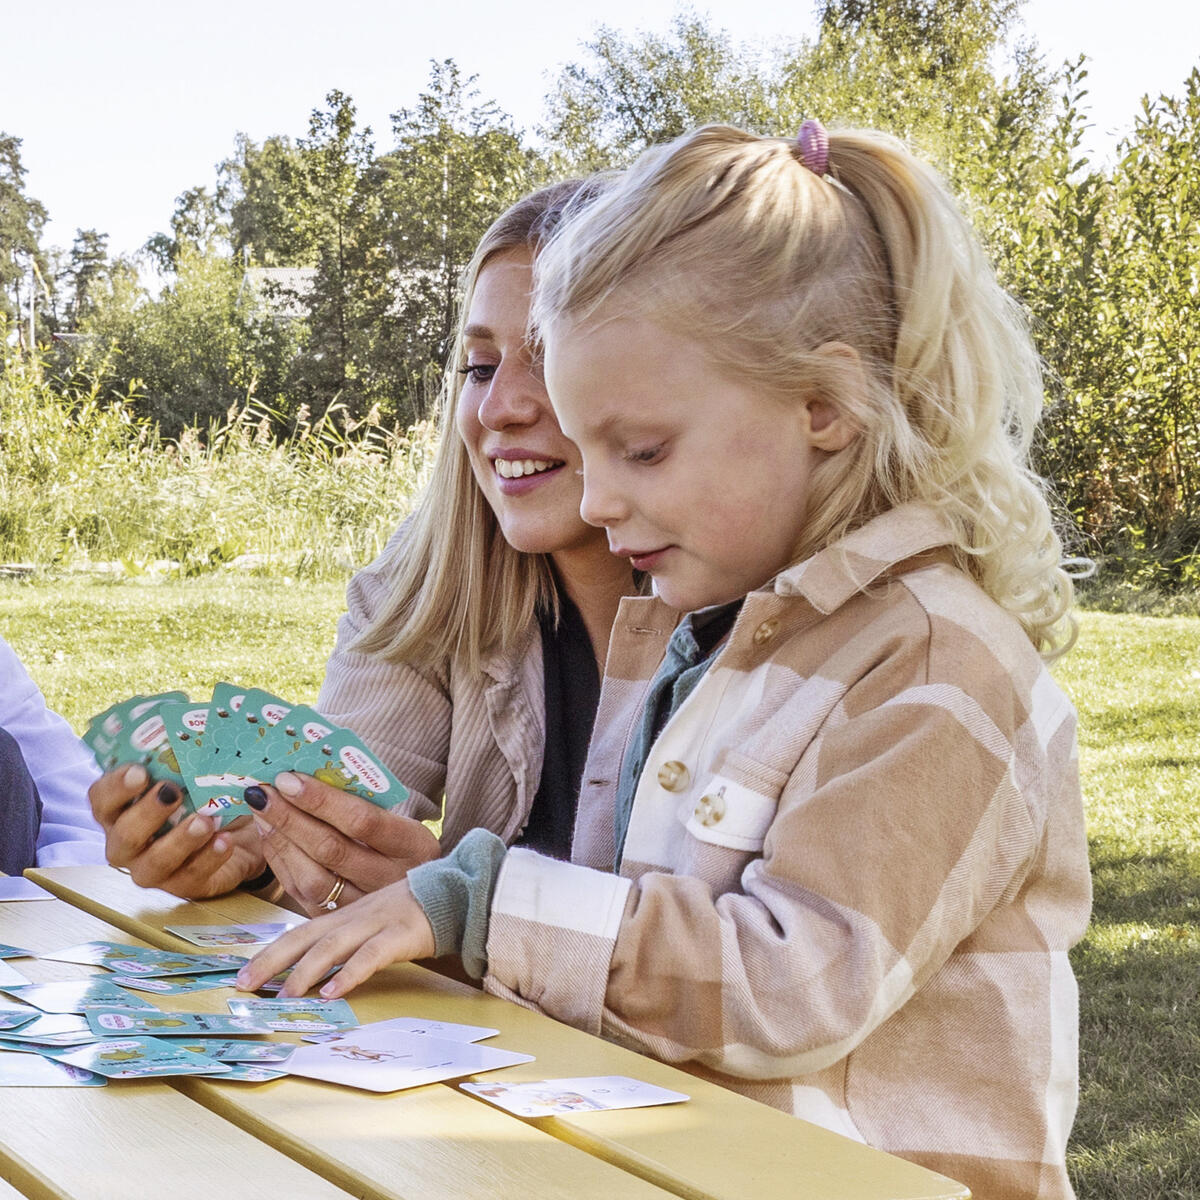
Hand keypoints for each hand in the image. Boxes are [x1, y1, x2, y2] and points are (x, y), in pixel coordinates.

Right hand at [88, 764, 265, 898]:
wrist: (240, 830)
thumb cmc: (205, 794)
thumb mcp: (193, 771)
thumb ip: (182, 752)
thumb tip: (196, 718)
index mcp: (121, 809)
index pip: (101, 800)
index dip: (115, 787)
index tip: (140, 771)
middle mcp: (128, 843)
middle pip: (124, 835)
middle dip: (147, 813)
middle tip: (173, 792)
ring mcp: (152, 869)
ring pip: (153, 864)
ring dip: (179, 840)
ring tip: (205, 819)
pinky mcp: (184, 886)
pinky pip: (190, 878)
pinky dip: (207, 859)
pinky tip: (223, 841)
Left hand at [235, 878, 434, 997]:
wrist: (457, 892)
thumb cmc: (414, 912)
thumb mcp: (373, 924)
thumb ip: (348, 942)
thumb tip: (318, 975)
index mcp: (345, 916)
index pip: (298, 933)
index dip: (269, 953)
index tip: (241, 975)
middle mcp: (354, 917)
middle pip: (305, 936)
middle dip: (271, 960)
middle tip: (243, 986)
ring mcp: (377, 923)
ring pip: (333, 945)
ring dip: (305, 971)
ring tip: (283, 996)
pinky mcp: (402, 934)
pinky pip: (372, 955)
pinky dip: (351, 974)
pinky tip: (334, 992)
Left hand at [244, 772, 440, 916]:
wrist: (429, 899)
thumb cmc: (405, 846)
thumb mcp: (403, 822)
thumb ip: (366, 802)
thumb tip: (311, 773)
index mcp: (414, 845)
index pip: (363, 821)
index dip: (322, 800)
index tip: (288, 779)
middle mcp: (392, 880)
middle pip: (332, 849)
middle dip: (290, 817)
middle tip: (261, 792)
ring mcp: (367, 908)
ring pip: (313, 878)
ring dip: (281, 842)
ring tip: (261, 813)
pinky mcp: (342, 924)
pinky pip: (303, 895)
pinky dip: (281, 864)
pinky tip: (269, 839)